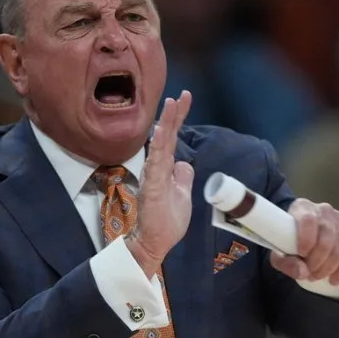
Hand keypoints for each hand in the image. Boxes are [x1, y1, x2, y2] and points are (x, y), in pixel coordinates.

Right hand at [126, 91, 193, 277]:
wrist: (155, 243)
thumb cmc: (166, 221)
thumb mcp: (182, 194)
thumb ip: (182, 177)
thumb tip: (185, 164)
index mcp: (165, 168)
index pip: (172, 137)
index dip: (177, 118)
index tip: (184, 97)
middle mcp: (158, 168)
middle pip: (167, 136)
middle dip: (174, 114)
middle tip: (180, 94)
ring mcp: (154, 176)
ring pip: (160, 145)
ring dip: (165, 124)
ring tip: (170, 104)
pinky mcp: (153, 187)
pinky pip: (155, 163)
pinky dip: (157, 146)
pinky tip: (160, 132)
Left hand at [270, 199, 338, 284]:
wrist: (304, 236)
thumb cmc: (289, 242)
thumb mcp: (278, 254)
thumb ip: (285, 263)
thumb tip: (302, 272)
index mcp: (302, 207)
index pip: (308, 219)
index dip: (306, 238)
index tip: (302, 254)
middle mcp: (323, 209)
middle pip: (327, 234)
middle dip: (319, 260)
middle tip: (310, 274)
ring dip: (330, 266)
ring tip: (318, 275)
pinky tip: (334, 278)